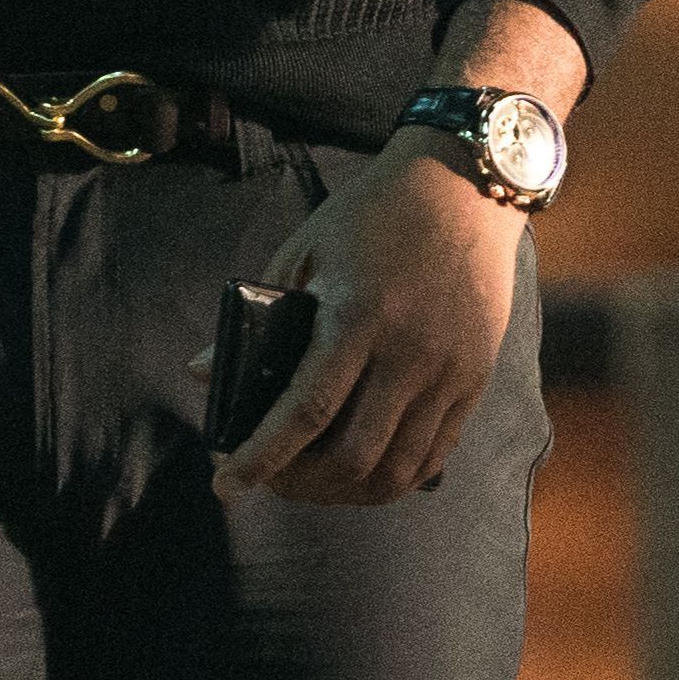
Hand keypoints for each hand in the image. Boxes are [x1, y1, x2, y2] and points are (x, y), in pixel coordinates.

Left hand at [210, 135, 525, 503]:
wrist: (465, 186)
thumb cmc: (372, 215)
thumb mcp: (304, 252)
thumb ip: (256, 318)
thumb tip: (202, 372)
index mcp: (357, 315)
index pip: (305, 411)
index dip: (261, 457)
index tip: (224, 486)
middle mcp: (409, 352)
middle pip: (352, 456)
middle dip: (300, 485)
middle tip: (269, 479)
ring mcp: (449, 371)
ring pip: (397, 470)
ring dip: (346, 493)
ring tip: (312, 483)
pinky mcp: (476, 379)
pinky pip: (434, 455)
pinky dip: (394, 478)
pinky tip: (361, 472)